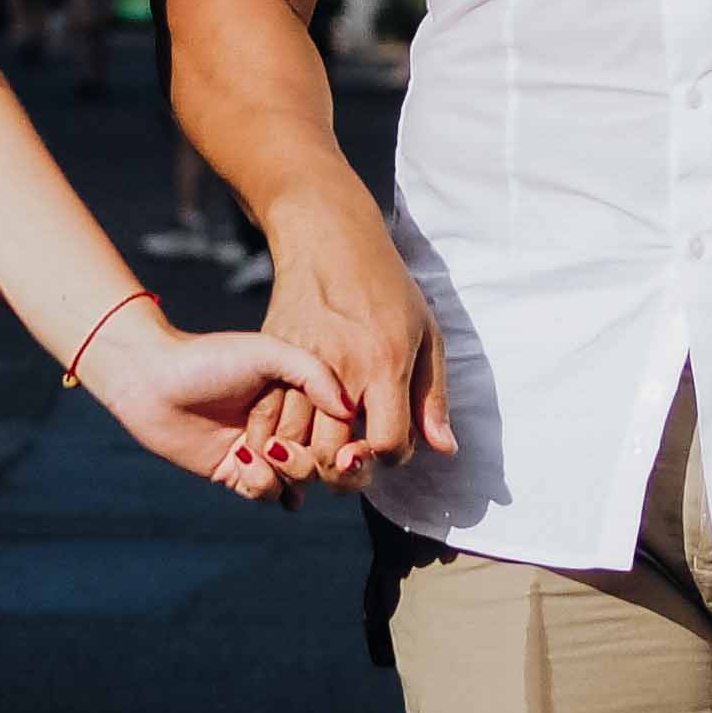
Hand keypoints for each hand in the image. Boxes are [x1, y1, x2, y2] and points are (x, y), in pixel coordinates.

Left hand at [81, 316, 348, 504]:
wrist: (152, 381)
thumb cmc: (209, 358)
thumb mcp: (267, 352)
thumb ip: (313, 373)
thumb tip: (349, 409)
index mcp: (300, 393)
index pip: (339, 427)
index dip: (341, 437)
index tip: (339, 439)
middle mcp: (286, 423)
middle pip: (323, 460)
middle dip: (307, 458)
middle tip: (278, 444)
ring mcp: (263, 449)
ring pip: (298, 482)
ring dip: (284, 472)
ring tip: (257, 450)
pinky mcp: (237, 472)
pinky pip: (267, 492)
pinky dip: (261, 483)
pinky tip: (242, 459)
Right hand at [242, 199, 457, 485]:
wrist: (328, 240)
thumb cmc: (387, 287)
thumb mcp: (425, 334)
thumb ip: (433, 398)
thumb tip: (445, 451)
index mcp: (384, 366)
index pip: (388, 446)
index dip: (392, 456)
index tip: (390, 439)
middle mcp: (340, 372)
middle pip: (333, 458)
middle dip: (345, 472)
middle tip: (352, 459)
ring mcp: (300, 366)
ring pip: (294, 444)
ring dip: (307, 459)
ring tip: (322, 449)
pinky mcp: (272, 356)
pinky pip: (266, 416)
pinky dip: (276, 437)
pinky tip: (292, 434)